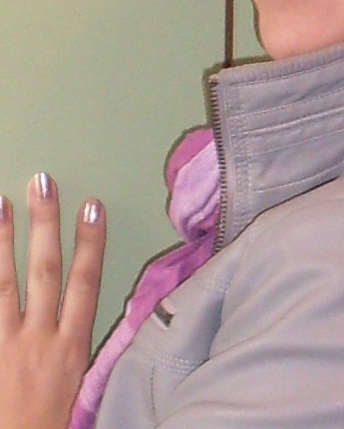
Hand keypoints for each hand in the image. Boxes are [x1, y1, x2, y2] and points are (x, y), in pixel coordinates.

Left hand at [0, 175, 105, 428]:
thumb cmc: (49, 426)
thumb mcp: (77, 386)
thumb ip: (75, 343)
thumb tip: (81, 301)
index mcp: (71, 351)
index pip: (85, 284)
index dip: (90, 243)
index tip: (93, 205)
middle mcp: (38, 342)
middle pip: (44, 273)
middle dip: (45, 225)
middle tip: (42, 181)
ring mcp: (4, 348)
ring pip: (2, 286)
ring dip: (2, 241)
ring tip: (0, 202)